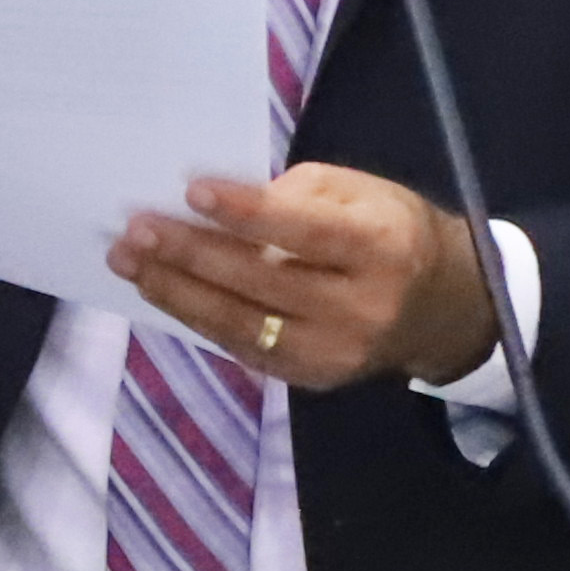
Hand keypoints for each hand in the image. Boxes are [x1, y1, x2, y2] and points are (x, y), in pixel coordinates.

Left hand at [114, 165, 493, 396]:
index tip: (190, 192)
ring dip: (176, 291)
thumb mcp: (365, 193)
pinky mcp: (311, 378)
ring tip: (129, 262)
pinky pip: (242, 347)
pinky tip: (163, 290)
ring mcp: (334, 352)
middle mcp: (361, 307)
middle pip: (261, 282)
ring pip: (240, 324)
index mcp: (383, 249)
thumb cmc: (393, 232)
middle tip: (135, 231)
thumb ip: (300, 196)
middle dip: (190, 254)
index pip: (306, 232)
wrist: (440, 308)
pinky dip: (198, 316)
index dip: (247, 213)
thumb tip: (225, 210)